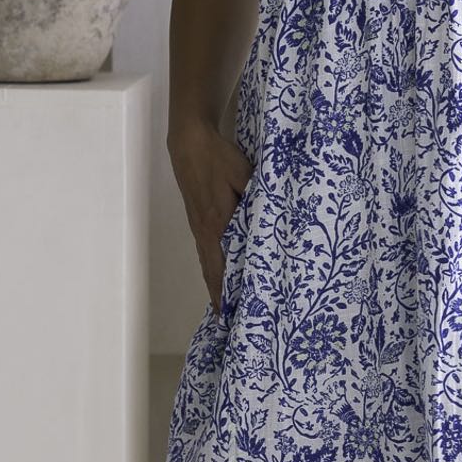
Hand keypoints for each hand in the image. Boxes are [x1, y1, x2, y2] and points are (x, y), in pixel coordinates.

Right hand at [168, 120, 254, 310]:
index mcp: (216, 223)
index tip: (231, 313)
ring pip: (207, 261)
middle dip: (219, 295)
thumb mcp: (243, 175)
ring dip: (214, 282)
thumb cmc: (218, 157)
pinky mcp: (198, 218)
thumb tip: (271, 219)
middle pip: (211, 270)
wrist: (189, 142)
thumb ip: (257, 198)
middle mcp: (204, 230)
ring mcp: (198, 225)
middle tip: (228, 319)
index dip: (226, 290)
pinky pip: (207, 249)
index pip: (222, 266)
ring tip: (224, 304)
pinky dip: (212, 266)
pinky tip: (219, 271)